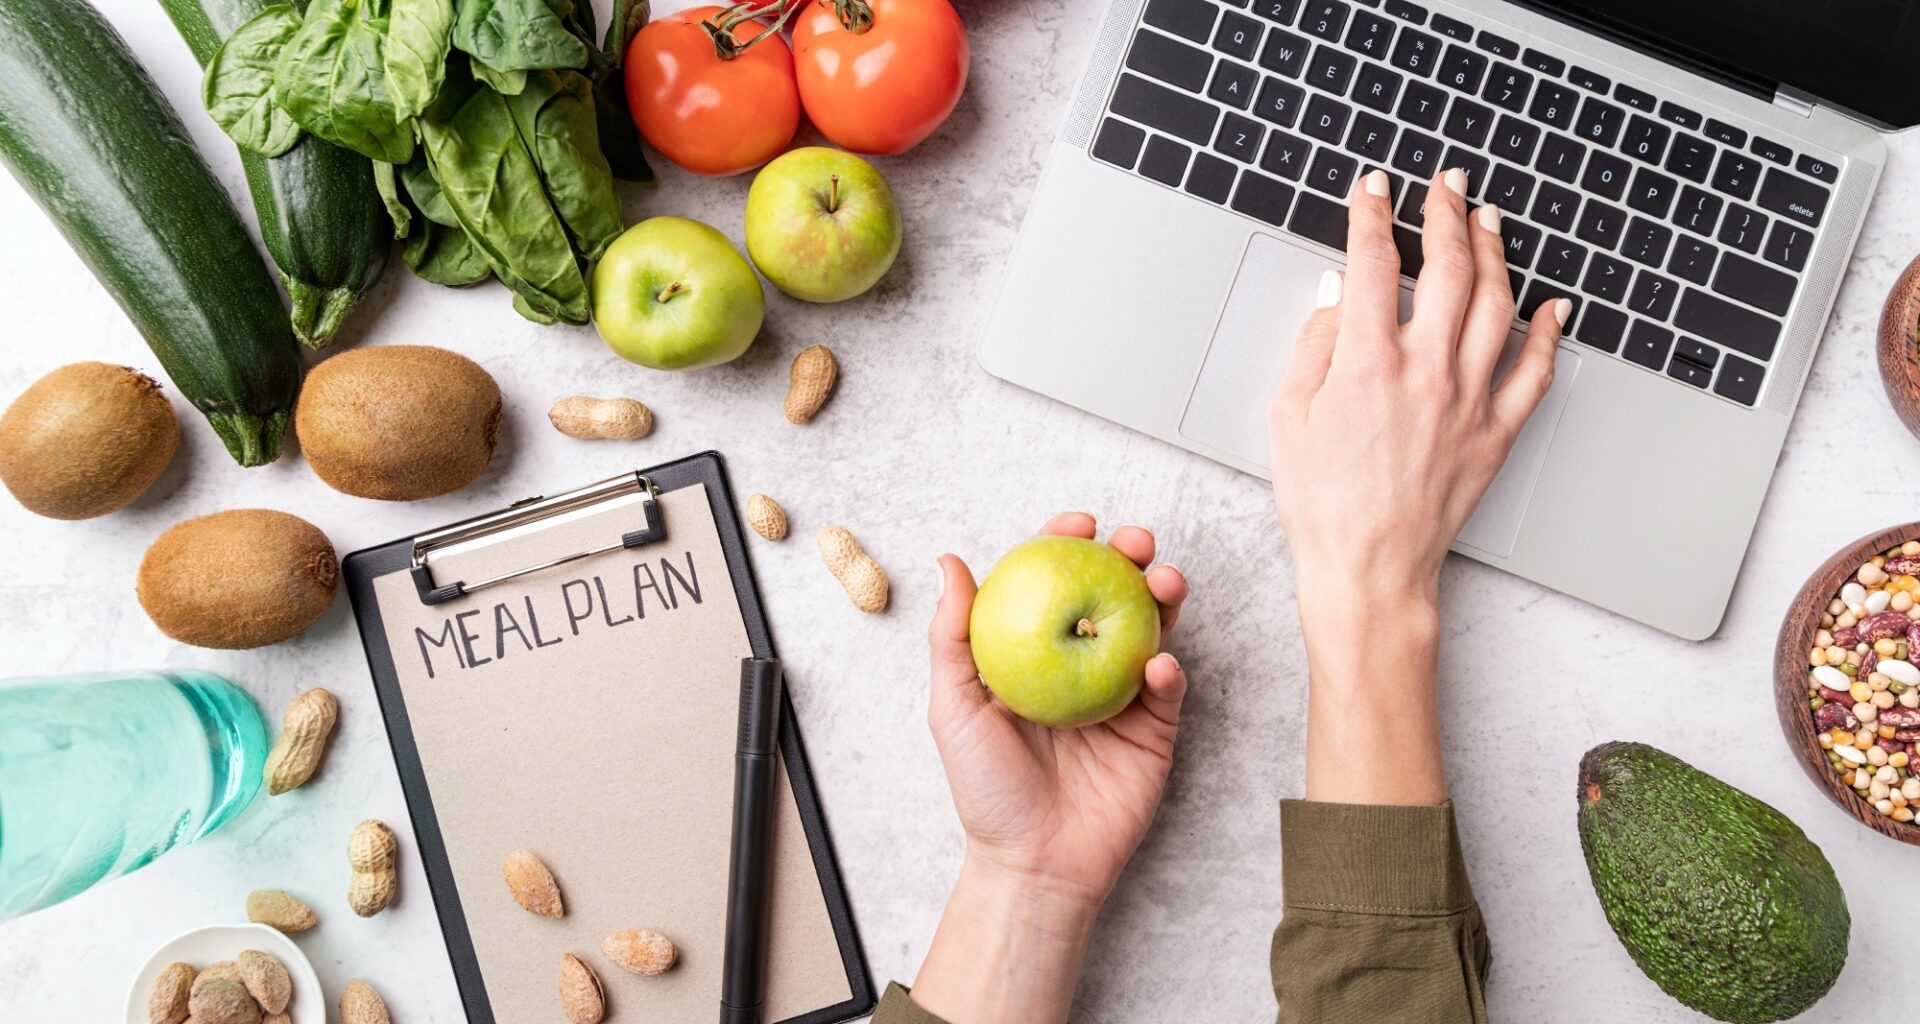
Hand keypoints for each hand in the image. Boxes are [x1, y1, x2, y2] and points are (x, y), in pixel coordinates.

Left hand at [927, 512, 1188, 901]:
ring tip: (1163, 582)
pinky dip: (1169, 671)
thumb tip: (950, 561)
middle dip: (1130, 558)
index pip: (1054, 583)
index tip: (1079, 523)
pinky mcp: (1154, 732)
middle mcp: (1081, 665)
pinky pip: (1168, 692)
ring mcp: (1121, 695)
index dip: (1067, 544)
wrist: (1034, 863)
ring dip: (1163, 599)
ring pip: (1150, 631)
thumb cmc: (987, 789)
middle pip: (1111, 595)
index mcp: (1035, 652)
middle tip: (1135, 543)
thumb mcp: (954, 707)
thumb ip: (953, 635)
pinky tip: (1159, 664)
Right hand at [1271, 166, 1563, 601]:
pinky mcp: (1496, 433)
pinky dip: (1548, 334)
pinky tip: (1552, 308)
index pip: (1373, 263)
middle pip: (1447, 269)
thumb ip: (1313, 345)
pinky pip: (1535, 373)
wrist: (1369, 570)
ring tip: (1489, 222)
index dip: (1372, 216)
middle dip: (1446, 215)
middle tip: (1446, 186)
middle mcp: (1427, 371)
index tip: (1373, 190)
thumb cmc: (1321, 504)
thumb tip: (1337, 294)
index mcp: (1367, 363)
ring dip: (1494, 254)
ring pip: (1497, 306)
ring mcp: (1469, 400)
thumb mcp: (1287, 416)